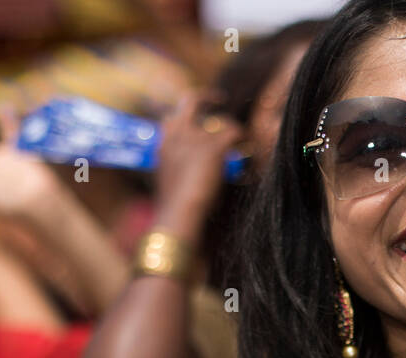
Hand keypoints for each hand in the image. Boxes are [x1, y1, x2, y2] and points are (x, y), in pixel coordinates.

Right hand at [153, 90, 243, 228]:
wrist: (178, 211)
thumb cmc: (173, 205)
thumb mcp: (167, 181)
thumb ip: (174, 168)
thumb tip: (183, 172)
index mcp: (162, 143)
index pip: (170, 117)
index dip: (184, 116)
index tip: (195, 119)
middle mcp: (176, 133)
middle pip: (190, 100)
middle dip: (205, 97)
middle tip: (219, 99)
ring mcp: (194, 137)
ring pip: (220, 119)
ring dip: (230, 126)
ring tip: (237, 136)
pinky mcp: (213, 146)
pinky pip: (233, 131)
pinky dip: (240, 135)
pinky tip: (244, 143)